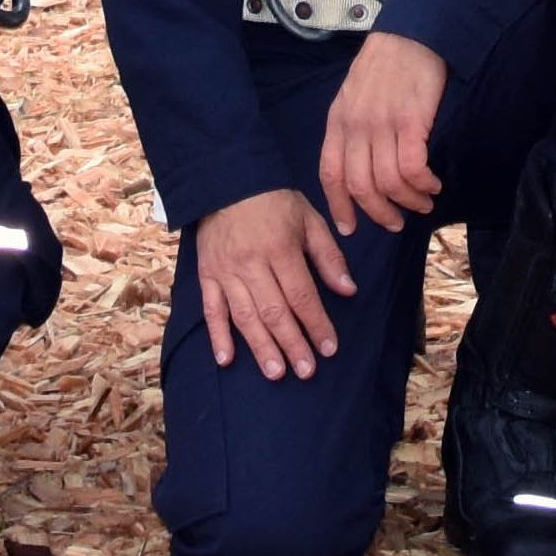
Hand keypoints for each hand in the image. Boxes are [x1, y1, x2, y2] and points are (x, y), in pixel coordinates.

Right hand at [191, 190, 357, 380]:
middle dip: (292, 343)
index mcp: (280, 248)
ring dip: (261, 347)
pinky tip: (226, 360)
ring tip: (276, 373)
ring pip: (245, 316)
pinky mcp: (207, 275)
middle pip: (274, 311)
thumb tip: (348, 290)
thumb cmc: (274, 201)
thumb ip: (328, 256)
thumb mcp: (309, 219)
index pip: (302, 295)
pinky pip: (211, 309)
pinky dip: (217, 336)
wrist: (226, 182)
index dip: (316, 323)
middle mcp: (252, 264)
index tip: (329, 348)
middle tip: (306, 371)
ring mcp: (226, 272)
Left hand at [316, 30, 450, 235]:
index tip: (349, 228)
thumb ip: (351, 129)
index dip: (339, 207)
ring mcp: (382, 124)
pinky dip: (423, 184)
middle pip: (361, 187)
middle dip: (380, 213)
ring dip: (408, 201)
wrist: (412, 34)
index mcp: (338, 121)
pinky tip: (432, 184)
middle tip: (397, 222)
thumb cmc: (386, 65)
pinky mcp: (410, 122)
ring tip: (423, 202)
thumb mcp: (353, 95)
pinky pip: (412, 169)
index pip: (331, 174)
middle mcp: (356, 126)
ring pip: (388, 183)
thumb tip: (360, 167)